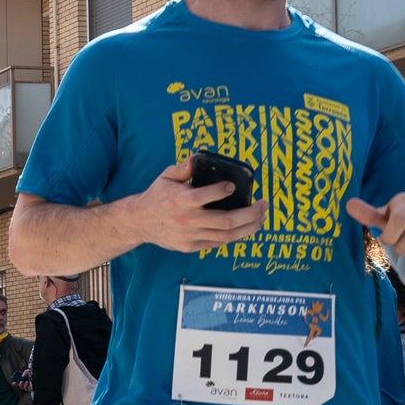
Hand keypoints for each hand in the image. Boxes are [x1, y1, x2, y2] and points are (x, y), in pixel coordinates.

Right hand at [131, 160, 267, 254]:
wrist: (139, 223)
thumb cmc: (156, 197)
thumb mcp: (166, 177)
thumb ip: (183, 167)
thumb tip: (198, 157)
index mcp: (180, 200)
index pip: (205, 196)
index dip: (223, 191)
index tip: (232, 186)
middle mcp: (187, 220)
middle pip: (227, 221)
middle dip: (251, 213)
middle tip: (264, 204)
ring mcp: (190, 236)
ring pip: (228, 235)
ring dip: (250, 226)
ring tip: (262, 217)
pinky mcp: (191, 246)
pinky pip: (219, 243)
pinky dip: (235, 235)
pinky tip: (244, 227)